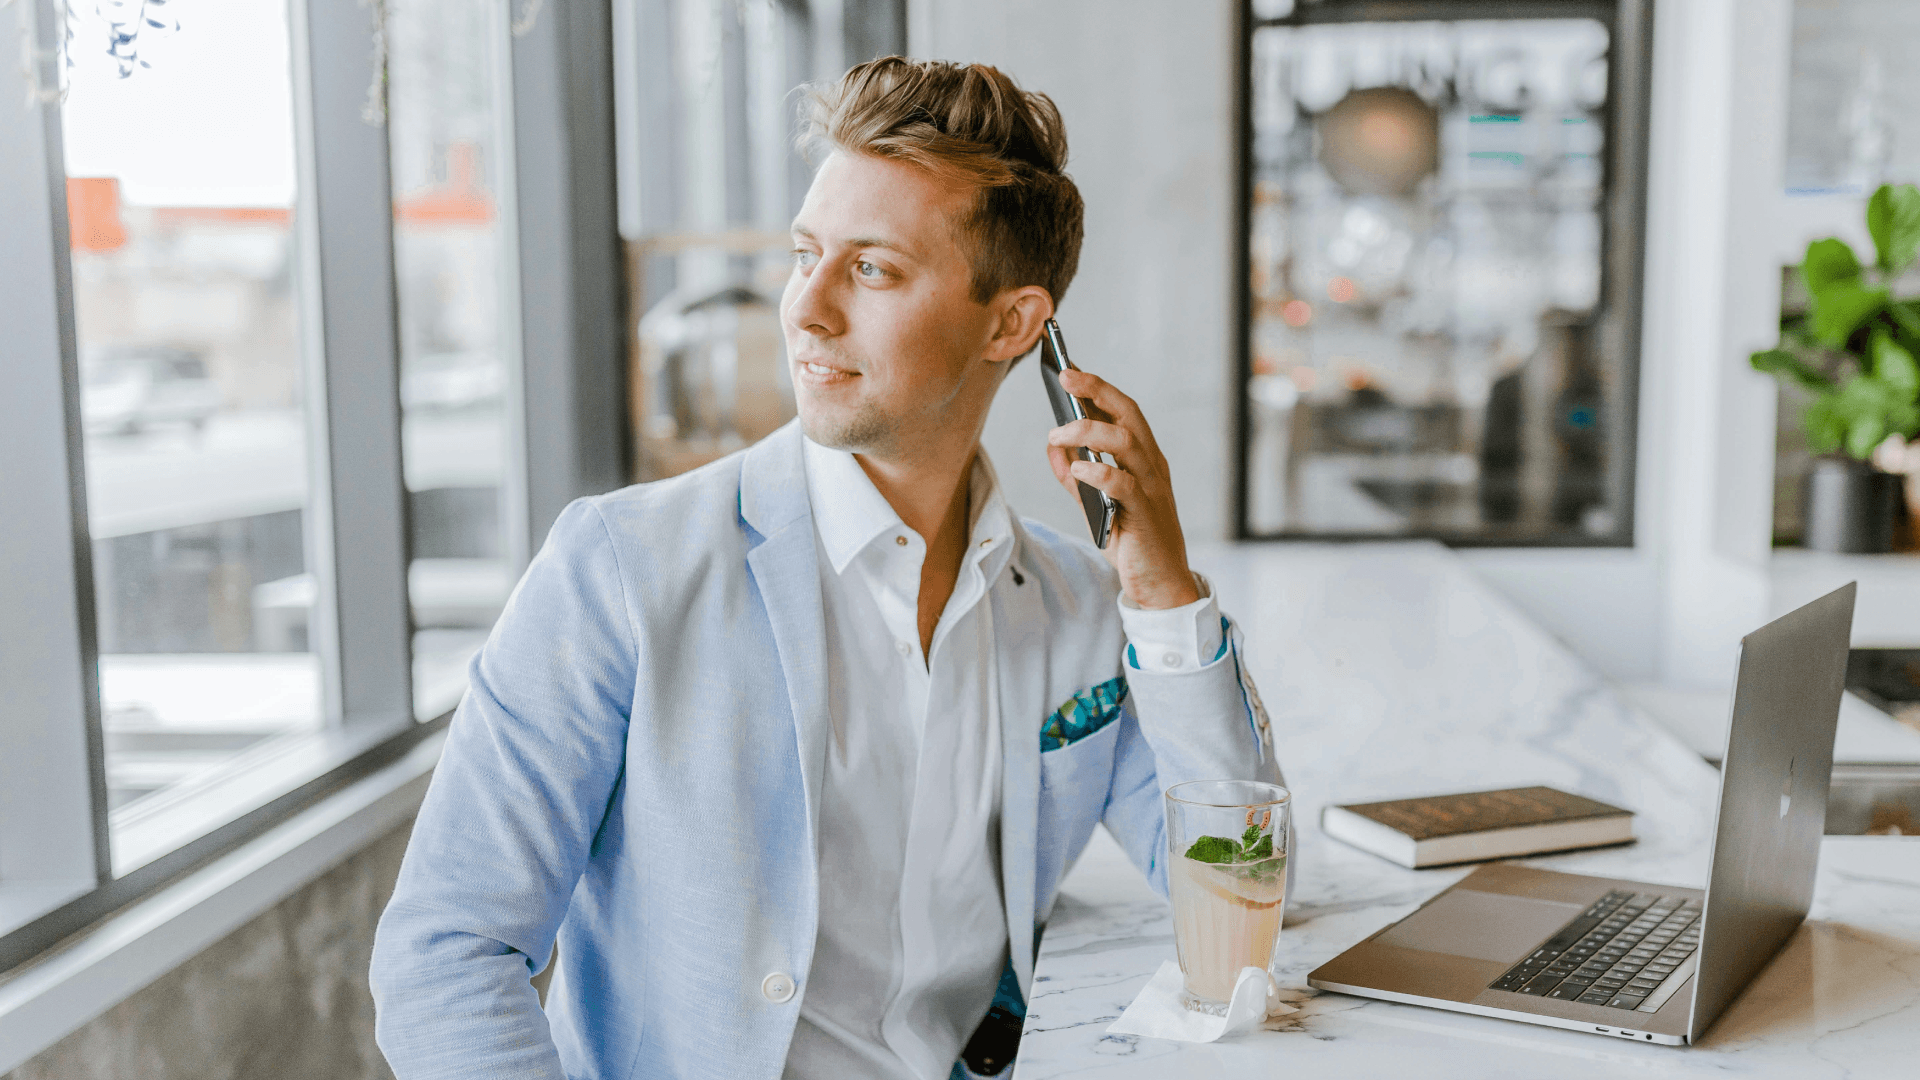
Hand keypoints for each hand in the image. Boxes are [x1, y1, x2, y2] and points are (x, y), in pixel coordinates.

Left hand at [1046, 368, 1199, 609]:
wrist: (1160, 584)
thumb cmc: (1132, 541)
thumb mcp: (1096, 504)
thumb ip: (1075, 476)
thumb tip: (1053, 446)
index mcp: (1143, 458)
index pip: (1124, 412)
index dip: (1098, 388)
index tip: (1071, 370)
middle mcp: (1151, 466)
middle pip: (1128, 414)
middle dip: (1096, 390)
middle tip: (1065, 377)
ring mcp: (1151, 488)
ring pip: (1125, 442)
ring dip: (1087, 430)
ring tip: (1057, 433)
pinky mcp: (1144, 513)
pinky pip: (1123, 483)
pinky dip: (1098, 471)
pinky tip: (1077, 467)